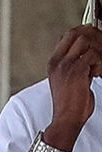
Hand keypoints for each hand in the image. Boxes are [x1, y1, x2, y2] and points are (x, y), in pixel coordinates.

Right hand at [47, 25, 101, 139]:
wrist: (66, 118)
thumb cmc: (70, 102)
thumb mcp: (67, 79)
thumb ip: (74, 64)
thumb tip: (89, 54)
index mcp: (54, 62)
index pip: (67, 35)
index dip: (84, 35)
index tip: (95, 43)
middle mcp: (57, 61)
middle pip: (76, 33)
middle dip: (93, 38)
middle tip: (100, 51)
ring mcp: (66, 65)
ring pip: (86, 41)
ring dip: (98, 51)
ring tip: (98, 67)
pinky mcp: (77, 70)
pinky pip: (93, 55)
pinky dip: (100, 63)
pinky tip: (97, 74)